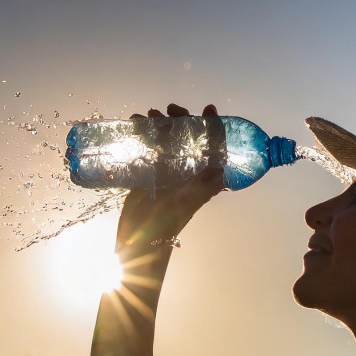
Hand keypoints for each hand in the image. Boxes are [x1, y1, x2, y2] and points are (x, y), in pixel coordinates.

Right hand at [115, 103, 224, 258]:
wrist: (136, 246)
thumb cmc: (162, 228)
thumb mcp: (183, 206)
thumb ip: (201, 189)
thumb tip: (221, 169)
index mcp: (200, 180)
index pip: (213, 148)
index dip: (213, 127)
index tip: (208, 109)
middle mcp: (185, 174)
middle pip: (188, 139)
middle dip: (181, 120)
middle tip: (169, 110)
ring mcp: (165, 174)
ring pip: (166, 141)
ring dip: (159, 125)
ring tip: (146, 115)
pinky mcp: (147, 176)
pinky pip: (148, 150)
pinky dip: (142, 136)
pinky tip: (134, 126)